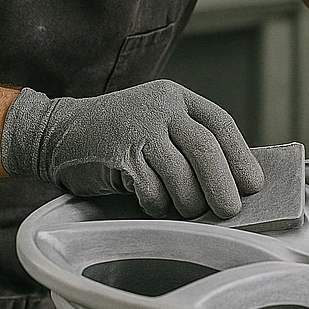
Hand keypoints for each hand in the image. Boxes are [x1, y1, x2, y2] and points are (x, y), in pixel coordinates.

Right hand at [1, 80, 263, 218]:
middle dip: (223, 185)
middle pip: (206, 148)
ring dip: (189, 202)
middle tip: (230, 211)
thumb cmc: (115, 137)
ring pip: (182, 174)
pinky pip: (152, 190)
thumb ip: (187, 142)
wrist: (55, 131)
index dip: (240, 156)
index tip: (253, 184)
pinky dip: (157, 205)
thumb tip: (232, 182)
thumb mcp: (155, 124)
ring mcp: (139, 129)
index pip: (220, 123)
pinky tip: (150, 204)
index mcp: (176, 97)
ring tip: (186, 211)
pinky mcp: (119, 155)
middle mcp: (161, 108)